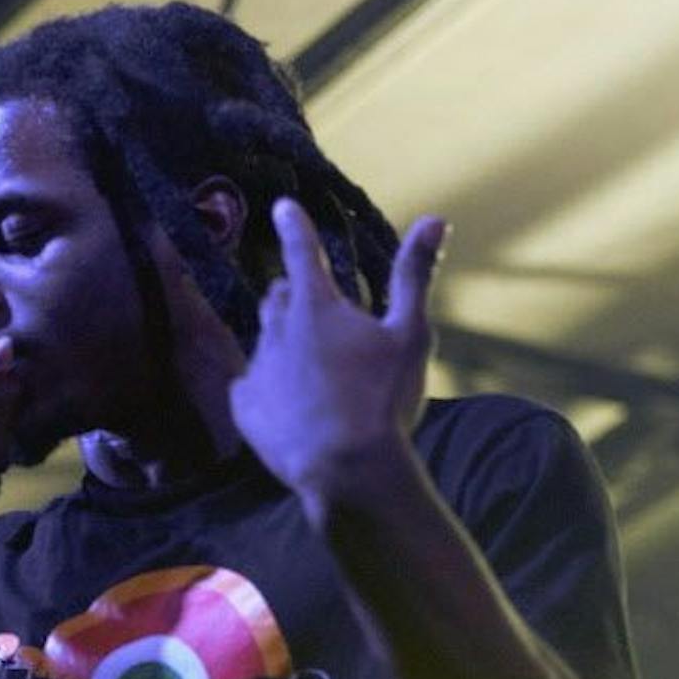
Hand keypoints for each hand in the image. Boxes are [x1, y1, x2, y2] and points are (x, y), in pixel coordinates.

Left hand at [229, 198, 446, 502]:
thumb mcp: (411, 334)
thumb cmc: (384, 399)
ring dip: (283, 345)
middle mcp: (278, 330)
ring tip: (312, 370)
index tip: (283, 207)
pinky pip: (250, 387)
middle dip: (293, 296)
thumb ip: (415, 276)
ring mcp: (258, 370)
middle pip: (279, 297)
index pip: (301, 251)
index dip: (293, 225)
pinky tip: (289, 406)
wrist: (348, 470)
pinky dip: (267, 389)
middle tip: (315, 311)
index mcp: (317, 306)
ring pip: (265, 342)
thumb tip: (434, 220)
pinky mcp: (245, 409)